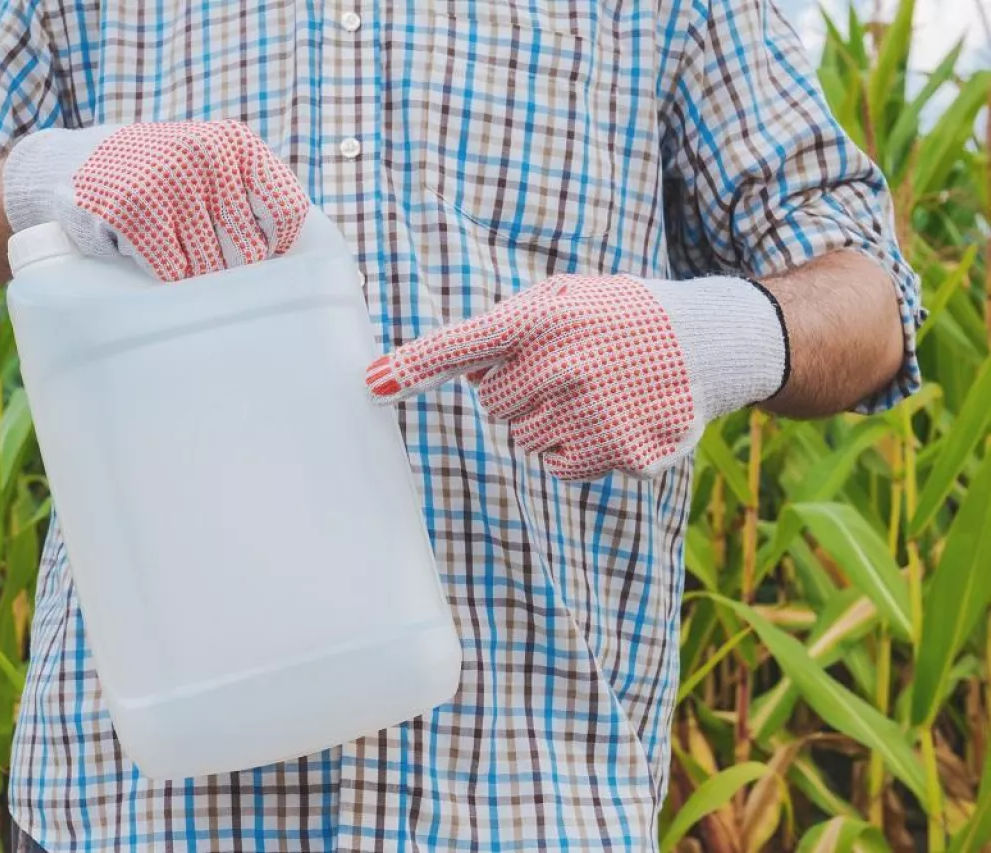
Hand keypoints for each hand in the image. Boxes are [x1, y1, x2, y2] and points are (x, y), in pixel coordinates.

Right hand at [3, 121, 309, 281]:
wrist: (64, 167)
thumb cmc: (150, 178)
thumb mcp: (204, 165)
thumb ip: (245, 193)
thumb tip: (293, 256)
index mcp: (235, 143)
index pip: (285, 210)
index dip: (277, 247)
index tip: (262, 265)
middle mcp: (206, 154)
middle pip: (249, 249)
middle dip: (232, 272)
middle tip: (210, 275)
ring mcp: (167, 180)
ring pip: (210, 266)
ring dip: (198, 280)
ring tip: (179, 267)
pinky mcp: (130, 209)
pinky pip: (172, 270)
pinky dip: (167, 279)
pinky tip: (156, 269)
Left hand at [365, 274, 789, 479]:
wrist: (710, 341)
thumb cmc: (622, 316)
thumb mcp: (567, 297)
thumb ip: (510, 328)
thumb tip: (462, 373)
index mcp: (545, 317)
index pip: (464, 344)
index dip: (414, 365)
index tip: (371, 383)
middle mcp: (564, 364)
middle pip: (493, 404)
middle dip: (517, 390)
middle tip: (565, 367)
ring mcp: (593, 410)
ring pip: (524, 438)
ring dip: (546, 420)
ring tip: (594, 389)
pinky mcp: (620, 450)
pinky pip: (559, 465)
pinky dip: (574, 449)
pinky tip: (609, 417)